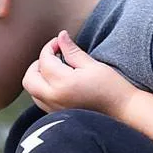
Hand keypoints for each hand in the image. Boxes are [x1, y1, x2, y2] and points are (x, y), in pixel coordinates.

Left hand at [22, 30, 137, 116]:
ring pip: (33, 91)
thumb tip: (61, 36)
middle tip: (53, 56)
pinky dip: (43, 89)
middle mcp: (54, 98)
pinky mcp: (58, 116)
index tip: (60, 42)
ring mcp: (54, 110)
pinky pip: (40, 101)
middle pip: (30, 78)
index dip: (50, 46)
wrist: (123, 112)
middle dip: (38, 63)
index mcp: (63, 83)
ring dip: (39, 77)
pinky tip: (59, 83)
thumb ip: (72, 51)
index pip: (45, 60)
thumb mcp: (92, 65)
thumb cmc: (112, 87)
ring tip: (56, 69)